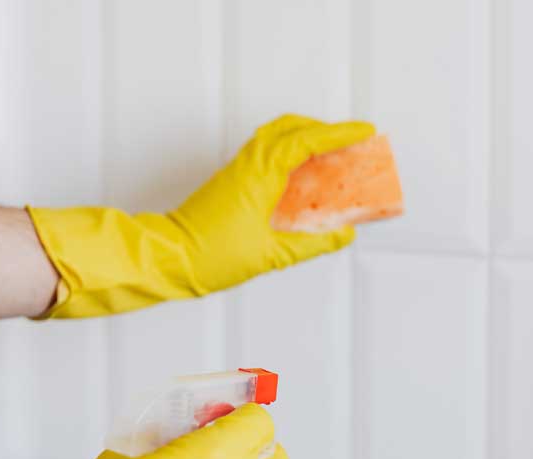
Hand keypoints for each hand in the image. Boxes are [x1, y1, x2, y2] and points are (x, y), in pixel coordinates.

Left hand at [27, 114, 374, 317]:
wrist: (168, 257)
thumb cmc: (210, 256)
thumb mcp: (271, 255)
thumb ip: (313, 244)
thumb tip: (343, 235)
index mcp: (260, 176)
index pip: (306, 141)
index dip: (339, 134)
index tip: (364, 132)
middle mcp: (247, 165)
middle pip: (290, 127)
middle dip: (323, 129)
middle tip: (349, 141)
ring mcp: (237, 170)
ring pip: (275, 136)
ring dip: (304, 137)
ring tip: (329, 155)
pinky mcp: (231, 180)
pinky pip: (265, 153)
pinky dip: (288, 152)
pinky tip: (301, 176)